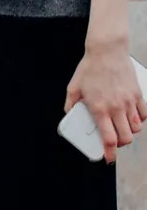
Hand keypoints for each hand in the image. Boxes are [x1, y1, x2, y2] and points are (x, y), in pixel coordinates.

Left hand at [65, 38, 146, 163]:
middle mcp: (116, 108)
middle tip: (114, 141)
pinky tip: (133, 118)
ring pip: (136, 128)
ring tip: (122, 128)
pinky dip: (140, 120)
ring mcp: (129, 101)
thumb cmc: (89, 68)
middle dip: (120, 144)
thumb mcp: (73, 88)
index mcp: (99, 109)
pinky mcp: (137, 94)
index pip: (109, 139)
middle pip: (125, 138)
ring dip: (130, 132)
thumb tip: (69, 115)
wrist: (107, 50)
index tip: (108, 159)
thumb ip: (70, 104)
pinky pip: (144, 114)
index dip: (110, 153)